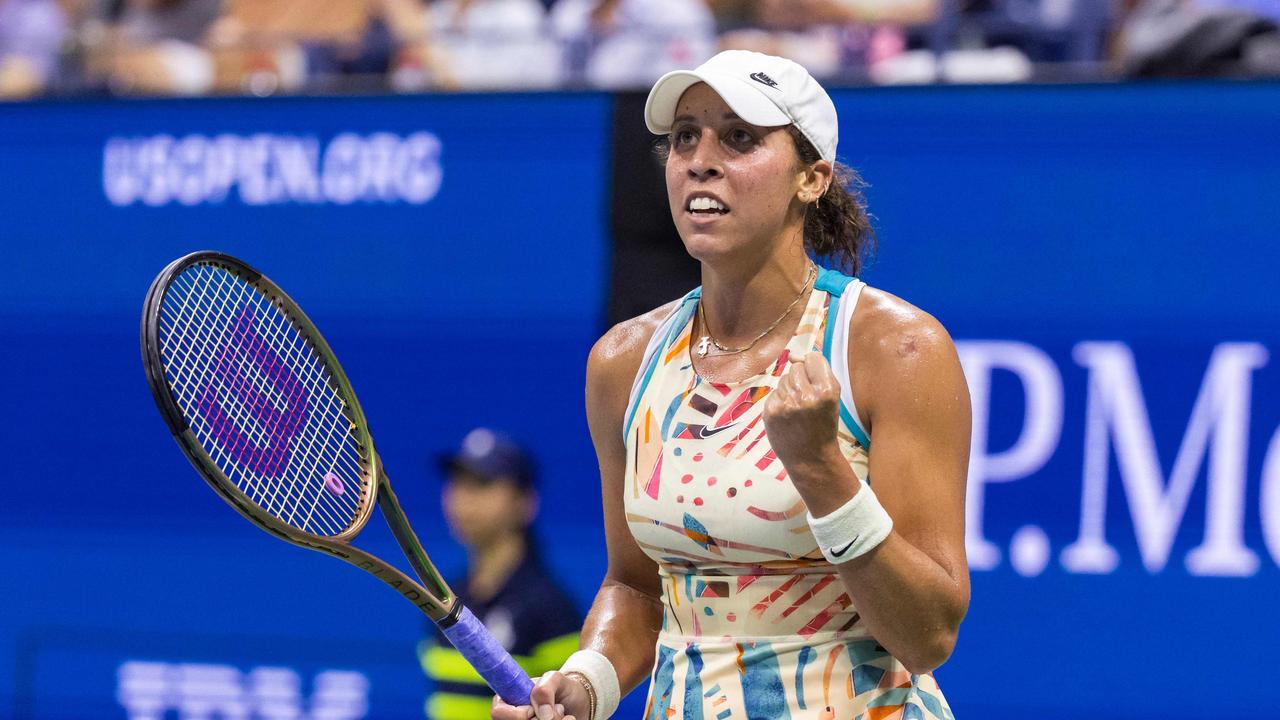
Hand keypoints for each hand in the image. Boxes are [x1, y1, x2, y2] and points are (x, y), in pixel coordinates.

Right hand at [491, 672, 590, 719]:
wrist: (581, 703)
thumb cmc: (563, 689)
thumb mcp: (556, 679)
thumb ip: (545, 688)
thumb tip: (543, 714)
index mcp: (508, 701)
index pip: (497, 713)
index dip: (517, 714)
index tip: (533, 709)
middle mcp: (514, 718)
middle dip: (541, 718)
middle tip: (556, 707)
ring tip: (562, 712)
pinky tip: (569, 719)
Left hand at [762, 351, 843, 487]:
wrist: (811, 458)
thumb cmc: (823, 424)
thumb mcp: (833, 398)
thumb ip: (818, 372)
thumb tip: (794, 356)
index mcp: (826, 391)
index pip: (813, 358)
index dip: (813, 368)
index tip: (815, 381)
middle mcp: (806, 396)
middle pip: (796, 368)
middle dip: (801, 380)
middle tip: (806, 400)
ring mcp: (786, 404)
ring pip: (783, 379)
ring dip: (789, 390)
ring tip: (797, 409)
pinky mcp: (770, 411)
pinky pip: (774, 392)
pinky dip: (779, 401)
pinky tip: (787, 416)